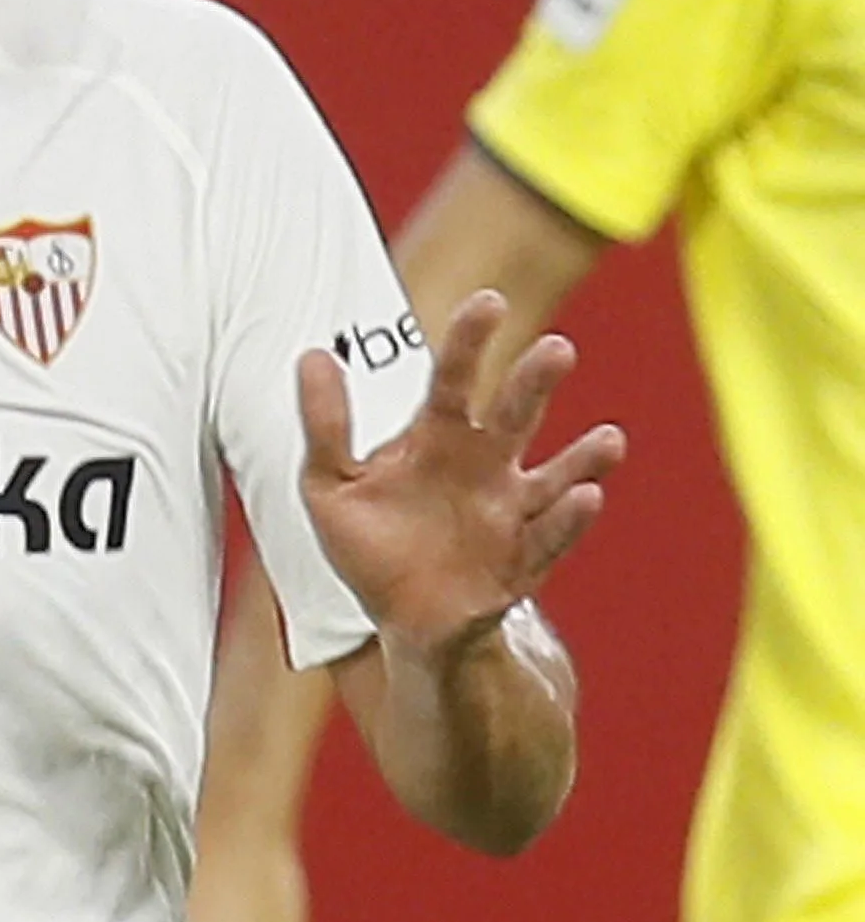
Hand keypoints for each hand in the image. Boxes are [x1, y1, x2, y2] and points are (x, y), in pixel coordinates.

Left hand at [300, 289, 622, 651]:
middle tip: (557, 350)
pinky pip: (550, 537)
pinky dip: (569, 520)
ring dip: (583, 457)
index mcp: (438, 437)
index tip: (489, 302)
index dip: (470, 342)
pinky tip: (587, 497)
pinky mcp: (522, 560)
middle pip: (514, 414)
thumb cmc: (372, 545)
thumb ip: (326, 425)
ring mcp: (511, 510)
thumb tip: (313, 355)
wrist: (401, 620)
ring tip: (608, 441)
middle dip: (535, 383)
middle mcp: (485, 464)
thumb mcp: (331, 485)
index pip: (453, 379)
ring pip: (556, 474)